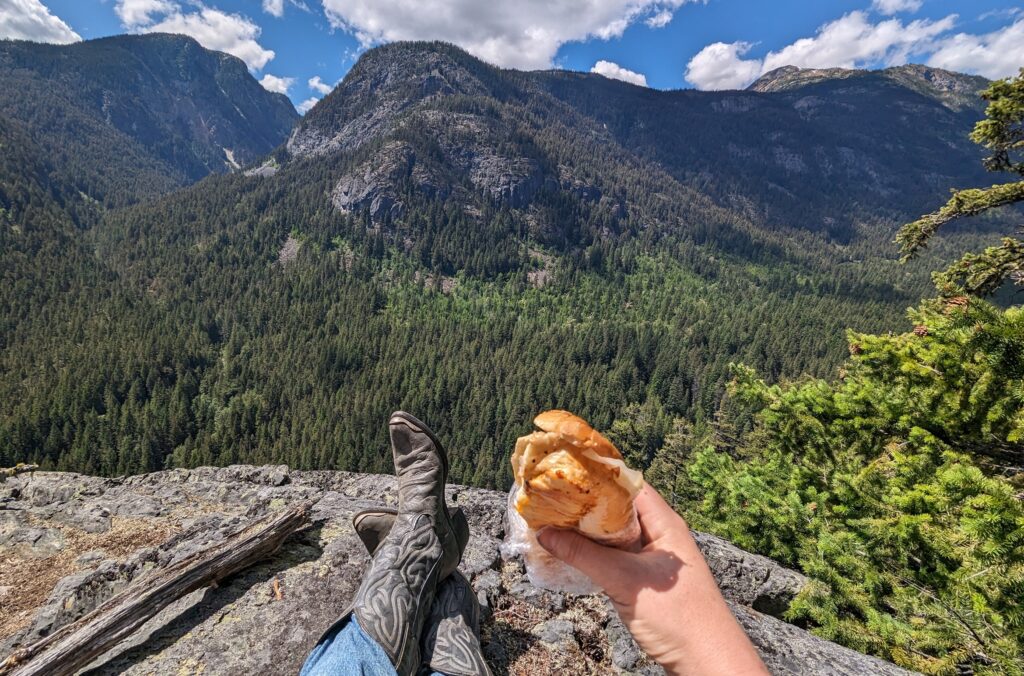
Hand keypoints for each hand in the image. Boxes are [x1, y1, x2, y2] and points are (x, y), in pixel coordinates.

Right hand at [538, 483, 767, 675]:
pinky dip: (594, 554)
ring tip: (553, 523)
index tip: (565, 473)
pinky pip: (615, 557)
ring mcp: (653, 559)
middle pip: (618, 509)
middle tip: (550, 499)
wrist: (706, 661)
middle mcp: (660, 535)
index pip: (628, 485)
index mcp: (664, 523)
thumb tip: (545, 533)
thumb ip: (583, 555)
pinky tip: (571, 555)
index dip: (598, 476)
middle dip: (586, 505)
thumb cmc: (678, 617)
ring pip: (614, 535)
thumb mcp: (624, 581)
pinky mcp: (645, 580)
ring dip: (588, 531)